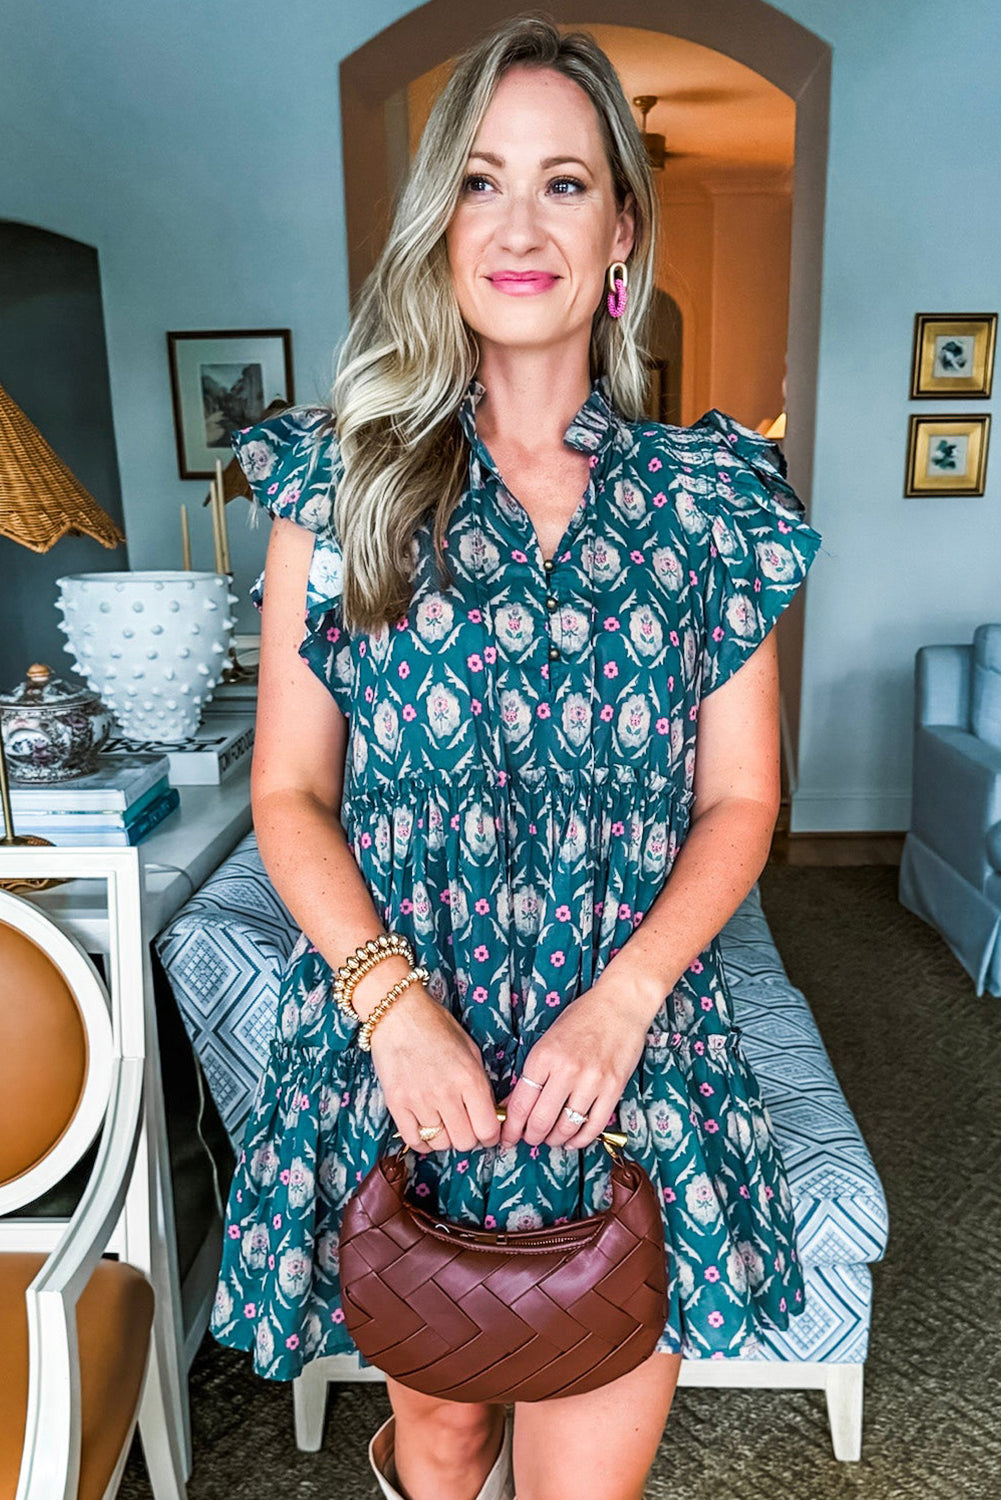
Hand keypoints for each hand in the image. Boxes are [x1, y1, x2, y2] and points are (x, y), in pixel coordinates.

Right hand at [368, 988, 500, 1155]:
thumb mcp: (471, 1050)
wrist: (398, 1013)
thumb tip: (489, 1113)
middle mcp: (446, 1093)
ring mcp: (419, 1101)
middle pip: (464, 1142)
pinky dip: (423, 1141)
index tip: (487, 1131)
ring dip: (445, 1137)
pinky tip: (426, 1127)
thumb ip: (481, 1084)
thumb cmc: (437, 1027)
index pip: (488, 1129)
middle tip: (465, 1125)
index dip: (491, 1136)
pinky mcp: (396, 1104)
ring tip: (444, 1121)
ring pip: (440, 1144)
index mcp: (469, 1078)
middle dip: (469, 1137)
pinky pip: (414, 1140)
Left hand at [498, 979, 651, 1151]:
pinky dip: (581, 1139)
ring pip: (567, 1127)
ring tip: (551, 1139)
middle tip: (529, 1139)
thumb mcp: (548, 1039)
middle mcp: (566, 1070)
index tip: (507, 1136)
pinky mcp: (613, 1088)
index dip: (511, 1127)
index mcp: (544, 1056)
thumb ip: (534, 1072)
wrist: (620, 1003)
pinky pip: (594, 1126)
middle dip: (531, 1137)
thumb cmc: (582, 1018)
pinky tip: (573, 1140)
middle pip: (541, 1120)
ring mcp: (592, 1081)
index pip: (520, 1103)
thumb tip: (516, 1104)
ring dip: (555, 1140)